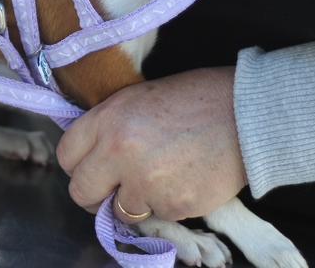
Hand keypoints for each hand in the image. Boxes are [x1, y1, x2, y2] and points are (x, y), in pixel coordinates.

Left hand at [56, 67, 246, 222]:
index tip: (91, 166)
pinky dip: (166, 204)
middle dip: (95, 194)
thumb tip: (90, 155)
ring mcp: (145, 183)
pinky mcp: (173, 205)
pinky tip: (183, 179)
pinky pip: (156, 216)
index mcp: (108, 120)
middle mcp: (119, 152)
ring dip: (133, 201)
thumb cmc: (196, 99)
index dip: (78, 164)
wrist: (248, 114)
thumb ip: (108, 128)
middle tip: (112, 188)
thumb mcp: (138, 99)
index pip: (66, 155)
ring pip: (119, 210)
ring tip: (159, 176)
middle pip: (81, 192)